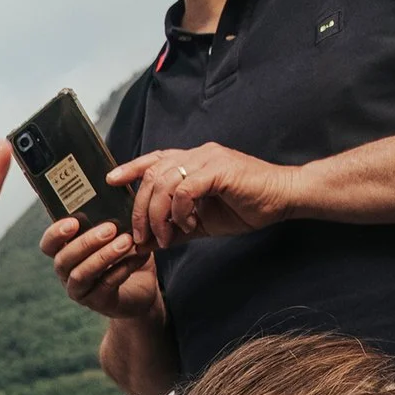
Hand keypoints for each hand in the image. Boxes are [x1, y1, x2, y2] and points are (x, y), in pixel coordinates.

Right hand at [36, 218, 162, 321]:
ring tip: (126, 242)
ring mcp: (81, 290)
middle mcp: (67, 272)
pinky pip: (105, 286)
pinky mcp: (99, 302)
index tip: (73, 222)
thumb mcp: (118, 232)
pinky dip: (122, 270)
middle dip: (85, 243)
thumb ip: (113, 214)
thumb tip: (118, 181)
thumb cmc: (125, 254)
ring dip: (103, 256)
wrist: (142, 288)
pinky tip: (138, 257)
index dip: (55, 234)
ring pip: (81, 274)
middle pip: (63, 259)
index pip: (48, 244)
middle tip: (110, 228)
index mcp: (67, 251)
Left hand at [111, 144, 299, 250]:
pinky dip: (180, 211)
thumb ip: (174, 227)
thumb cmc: (246, 207)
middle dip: (140, 208)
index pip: (153, 160)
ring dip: (158, 214)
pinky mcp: (219, 169)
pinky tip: (189, 225)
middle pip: (152, 175)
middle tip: (141, 236)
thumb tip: (145, 240)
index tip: (110, 182)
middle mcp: (197, 154)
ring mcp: (208, 159)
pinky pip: (185, 189)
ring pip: (164, 182)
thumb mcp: (201, 221)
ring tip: (165, 236)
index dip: (130, 168)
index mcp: (192, 161)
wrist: (283, 199)